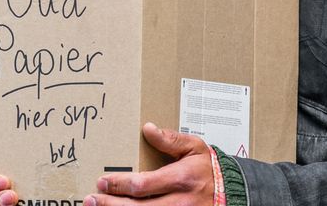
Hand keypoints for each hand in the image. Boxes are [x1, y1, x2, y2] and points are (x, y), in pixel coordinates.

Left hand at [86, 122, 211, 205]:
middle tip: (92, 200)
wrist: (235, 192)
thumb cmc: (211, 169)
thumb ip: (171, 140)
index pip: (143, 185)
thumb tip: (148, 129)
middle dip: (112, 205)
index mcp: (181, 179)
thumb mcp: (195, 147)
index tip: (102, 181)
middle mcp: (180, 203)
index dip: (119, 184)